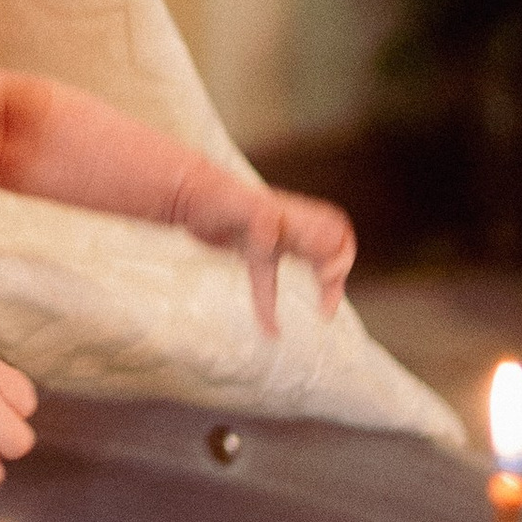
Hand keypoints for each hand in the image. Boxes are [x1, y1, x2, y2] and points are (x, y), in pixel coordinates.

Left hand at [170, 168, 356, 335]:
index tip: (325, 278)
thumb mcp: (236, 205)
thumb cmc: (209, 195)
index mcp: (290, 217)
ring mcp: (268, 237)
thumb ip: (259, 217)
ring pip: (308, 261)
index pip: (333, 232)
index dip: (338, 255)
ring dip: (323, 285)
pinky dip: (270, 304)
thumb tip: (274, 237)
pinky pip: (269, 279)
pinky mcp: (249, 250)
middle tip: (328, 303)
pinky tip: (269, 329)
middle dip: (338, 271)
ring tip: (324, 313)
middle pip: (331, 245)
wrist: (183, 193)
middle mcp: (285, 225)